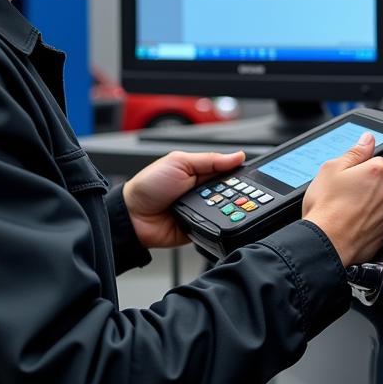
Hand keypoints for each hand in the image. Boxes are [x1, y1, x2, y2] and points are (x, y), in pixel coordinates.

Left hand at [123, 149, 245, 249]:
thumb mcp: (179, 163)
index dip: (237, 172)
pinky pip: (217, 227)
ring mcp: (202, 210)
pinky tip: (218, 219)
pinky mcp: (201, 228)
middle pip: (230, 191)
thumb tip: (237, 156)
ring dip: (226, 207)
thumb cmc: (149, 186)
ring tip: (219, 204)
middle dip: (234, 192)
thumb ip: (209, 160)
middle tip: (232, 191)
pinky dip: (218, 224)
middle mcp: (203, 191)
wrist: (133, 216)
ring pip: (227, 209)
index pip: (227, 171)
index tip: (249, 174)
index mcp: (199, 172)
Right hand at [302, 132, 382, 267]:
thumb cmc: (326, 208)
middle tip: (346, 193)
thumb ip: (355, 152)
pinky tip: (354, 221)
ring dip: (372, 201)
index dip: (359, 168)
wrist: (327, 244)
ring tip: (349, 209)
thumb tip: (368, 139)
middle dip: (369, 184)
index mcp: (378, 170)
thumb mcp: (331, 169)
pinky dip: (372, 219)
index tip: (348, 178)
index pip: (376, 160)